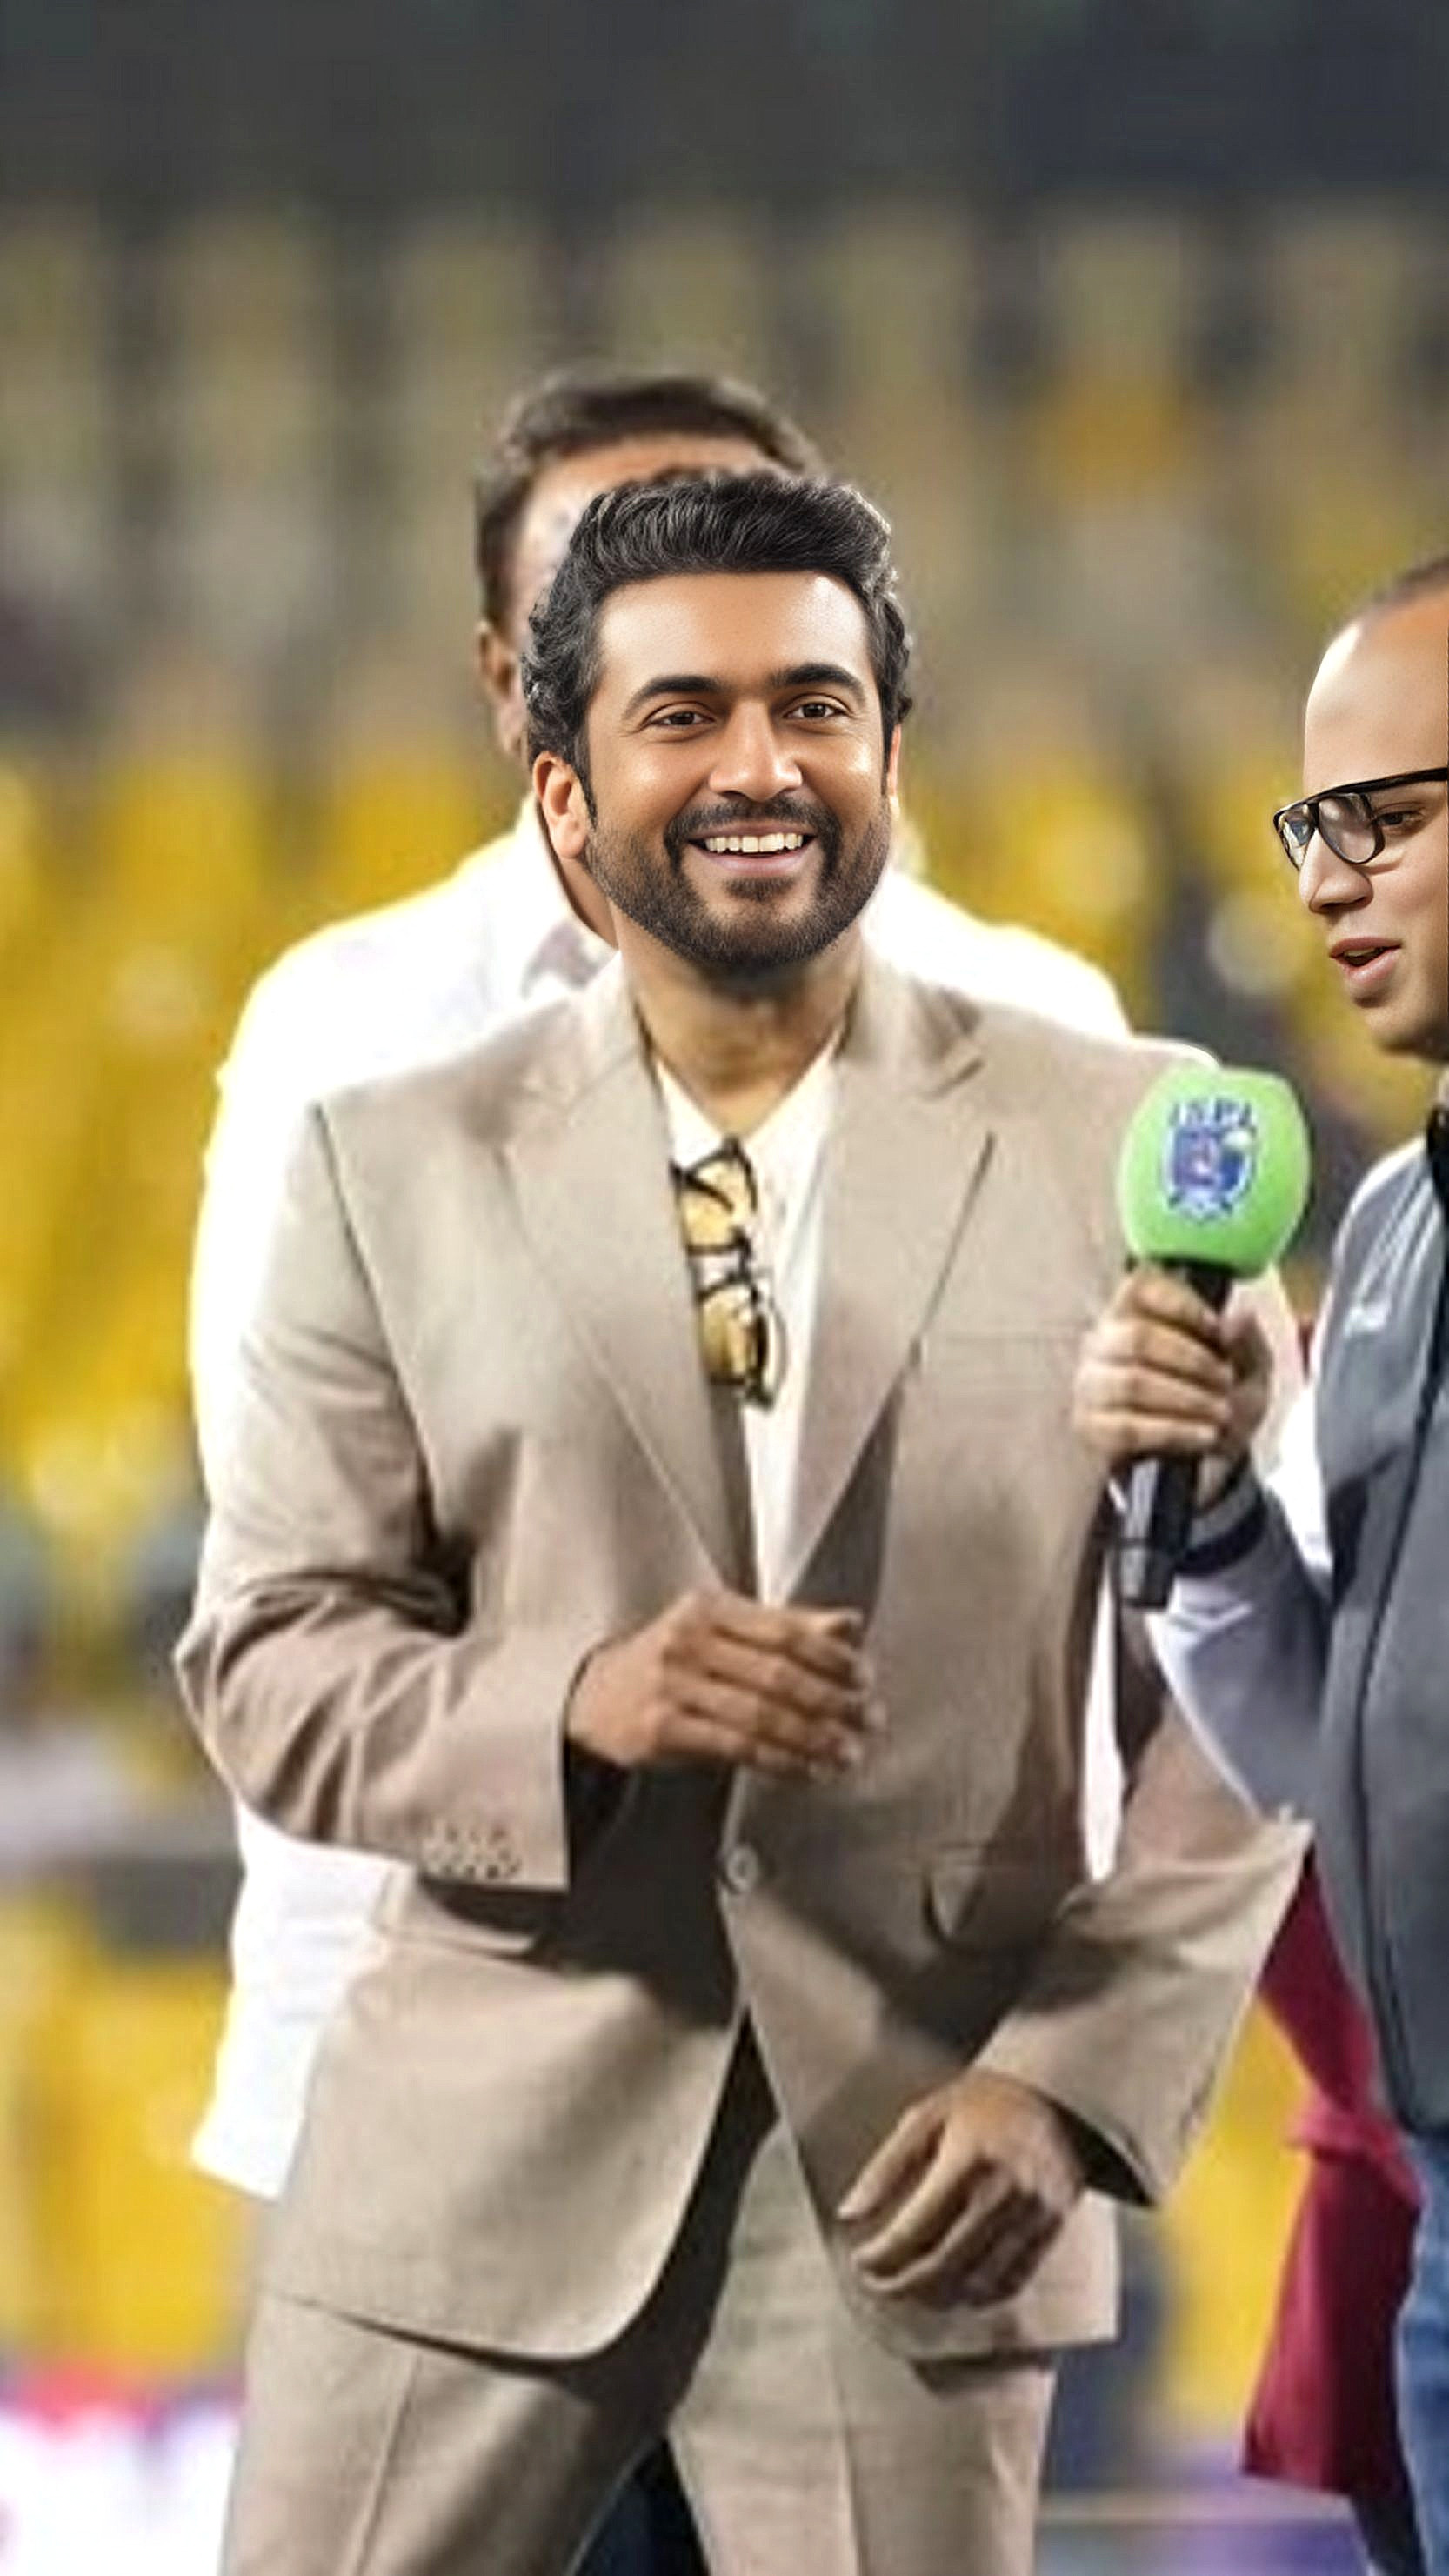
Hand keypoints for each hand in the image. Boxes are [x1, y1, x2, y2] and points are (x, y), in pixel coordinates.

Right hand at [566, 1588, 879, 1781]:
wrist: (592, 1699)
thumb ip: (787, 1626)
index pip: (786, 1630)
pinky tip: (807, 1770)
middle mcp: (689, 1640)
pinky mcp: (663, 1727)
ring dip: (813, 1738)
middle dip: (833, 1701)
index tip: (865, 1677)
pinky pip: (736, 1747)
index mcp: (710, 1608)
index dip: (833, 1656)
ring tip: (846, 1752)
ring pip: (761, 1715)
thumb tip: (852, 1624)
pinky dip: (780, 1762)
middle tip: (867, 1719)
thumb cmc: (669, 1662)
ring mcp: (672, 1684)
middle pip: (778, 1674)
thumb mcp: (721, 1630)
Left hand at [837, 2069, 1086, 2307]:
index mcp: (968, 2155)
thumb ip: (885, 2166)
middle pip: (946, 2260)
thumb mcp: (926, 2117)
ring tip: (910, 2291)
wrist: (1055, 2095)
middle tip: (877, 2286)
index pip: (917, 2225)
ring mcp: (1035, 2211)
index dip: (883, 2254)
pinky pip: (1014, 2279)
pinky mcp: (1055, 2226)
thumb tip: (848, 2215)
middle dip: (904, 2283)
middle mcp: (1004, 2187)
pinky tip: (954, 2292)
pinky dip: (979, 2296)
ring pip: (979, 2279)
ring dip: (938, 2297)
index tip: (860, 2262)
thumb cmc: (979, 2105)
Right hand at [1073, 1266, 1273, 1509]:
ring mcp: (1091, 1385)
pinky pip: (1128, 1427)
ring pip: (1133, 1383)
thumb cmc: (1217, 1400)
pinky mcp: (1091, 1427)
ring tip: (1220, 1413)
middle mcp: (1104, 1342)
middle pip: (1137, 1337)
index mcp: (1136, 1313)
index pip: (1139, 1287)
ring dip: (1187, 1399)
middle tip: (1225, 1380)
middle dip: (1192, 1360)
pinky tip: (1204, 1436)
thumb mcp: (1248, 1369)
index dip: (1179, 1303)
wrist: (1203, 1462)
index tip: (1216, 1328)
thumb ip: (1245, 1340)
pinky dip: (1175, 1431)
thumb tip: (1237, 1316)